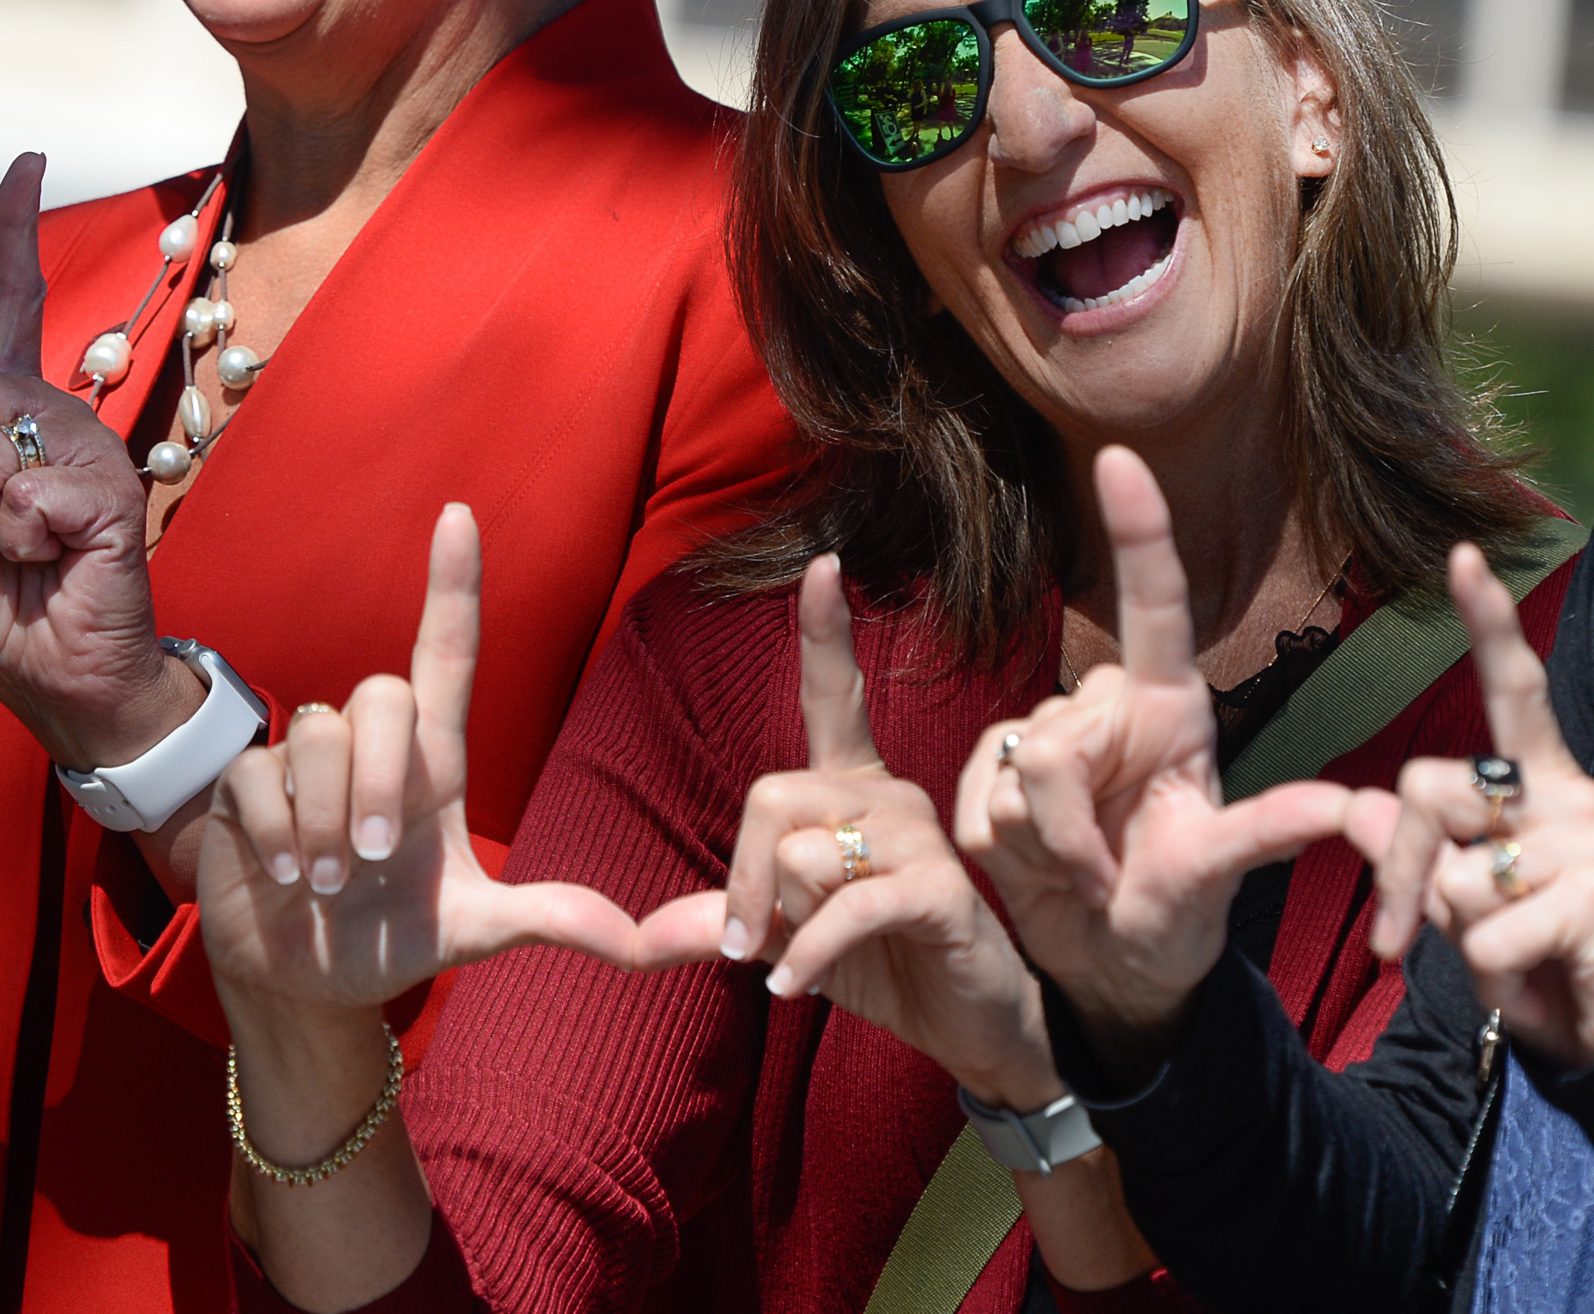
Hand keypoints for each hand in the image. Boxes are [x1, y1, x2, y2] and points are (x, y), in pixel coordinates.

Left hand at [0, 153, 194, 770]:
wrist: (68, 680)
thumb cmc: (7, 613)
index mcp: (13, 420)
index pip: (13, 305)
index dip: (14, 232)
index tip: (27, 161)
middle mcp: (54, 417)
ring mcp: (88, 448)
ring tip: (22, 545)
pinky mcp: (112, 489)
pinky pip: (21, 490)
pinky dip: (19, 538)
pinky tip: (52, 557)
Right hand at [199, 506, 638, 1012]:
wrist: (305, 981)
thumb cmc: (393, 938)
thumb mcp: (474, 931)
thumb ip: (550, 919)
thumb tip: (639, 942)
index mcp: (434, 762)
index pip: (446, 652)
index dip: (453, 584)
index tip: (461, 515)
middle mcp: (371, 748)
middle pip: (382, 695)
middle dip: (383, 777)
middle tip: (377, 858)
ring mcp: (302, 765)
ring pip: (316, 733)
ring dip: (327, 816)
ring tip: (328, 883)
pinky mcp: (242, 789)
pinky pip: (256, 777)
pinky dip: (275, 833)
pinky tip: (284, 876)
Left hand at [631, 556, 1061, 1108]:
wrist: (968, 1029)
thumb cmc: (879, 965)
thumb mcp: (781, 939)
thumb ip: (713, 923)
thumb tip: (626, 928)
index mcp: (850, 788)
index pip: (834, 694)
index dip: (825, 633)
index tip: (823, 564)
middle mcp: (887, 796)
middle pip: (771, 794)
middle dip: (743, 875)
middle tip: (746, 939)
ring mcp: (919, 838)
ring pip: (803, 850)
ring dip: (782, 921)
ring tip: (797, 963)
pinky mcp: (941, 890)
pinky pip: (845, 905)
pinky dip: (808, 954)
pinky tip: (796, 986)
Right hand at [956, 447, 1354, 1076]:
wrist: (1110, 969)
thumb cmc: (1179, 916)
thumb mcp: (1222, 877)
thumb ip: (1268, 834)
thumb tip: (1350, 808)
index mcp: (1171, 710)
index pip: (1156, 606)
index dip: (1138, 531)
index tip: (1121, 460)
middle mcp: (1105, 711)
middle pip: (1055, 737)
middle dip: (1072, 823)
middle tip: (1106, 874)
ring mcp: (1041, 743)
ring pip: (1014, 773)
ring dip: (1043, 846)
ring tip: (1081, 876)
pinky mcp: (990, 781)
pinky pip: (978, 805)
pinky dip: (1005, 853)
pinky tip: (1035, 872)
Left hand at [1344, 546, 1593, 1073]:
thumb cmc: (1531, 945)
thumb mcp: (1458, 895)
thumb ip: (1412, 849)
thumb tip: (1362, 811)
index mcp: (1533, 776)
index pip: (1511, 687)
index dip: (1487, 622)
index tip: (1461, 555)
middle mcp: (1567, 791)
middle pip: (1426, 791)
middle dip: (1400, 872)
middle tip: (1405, 934)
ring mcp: (1589, 839)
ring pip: (1454, 876)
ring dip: (1460, 935)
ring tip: (1514, 949)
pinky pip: (1488, 932)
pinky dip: (1491, 971)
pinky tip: (1536, 971)